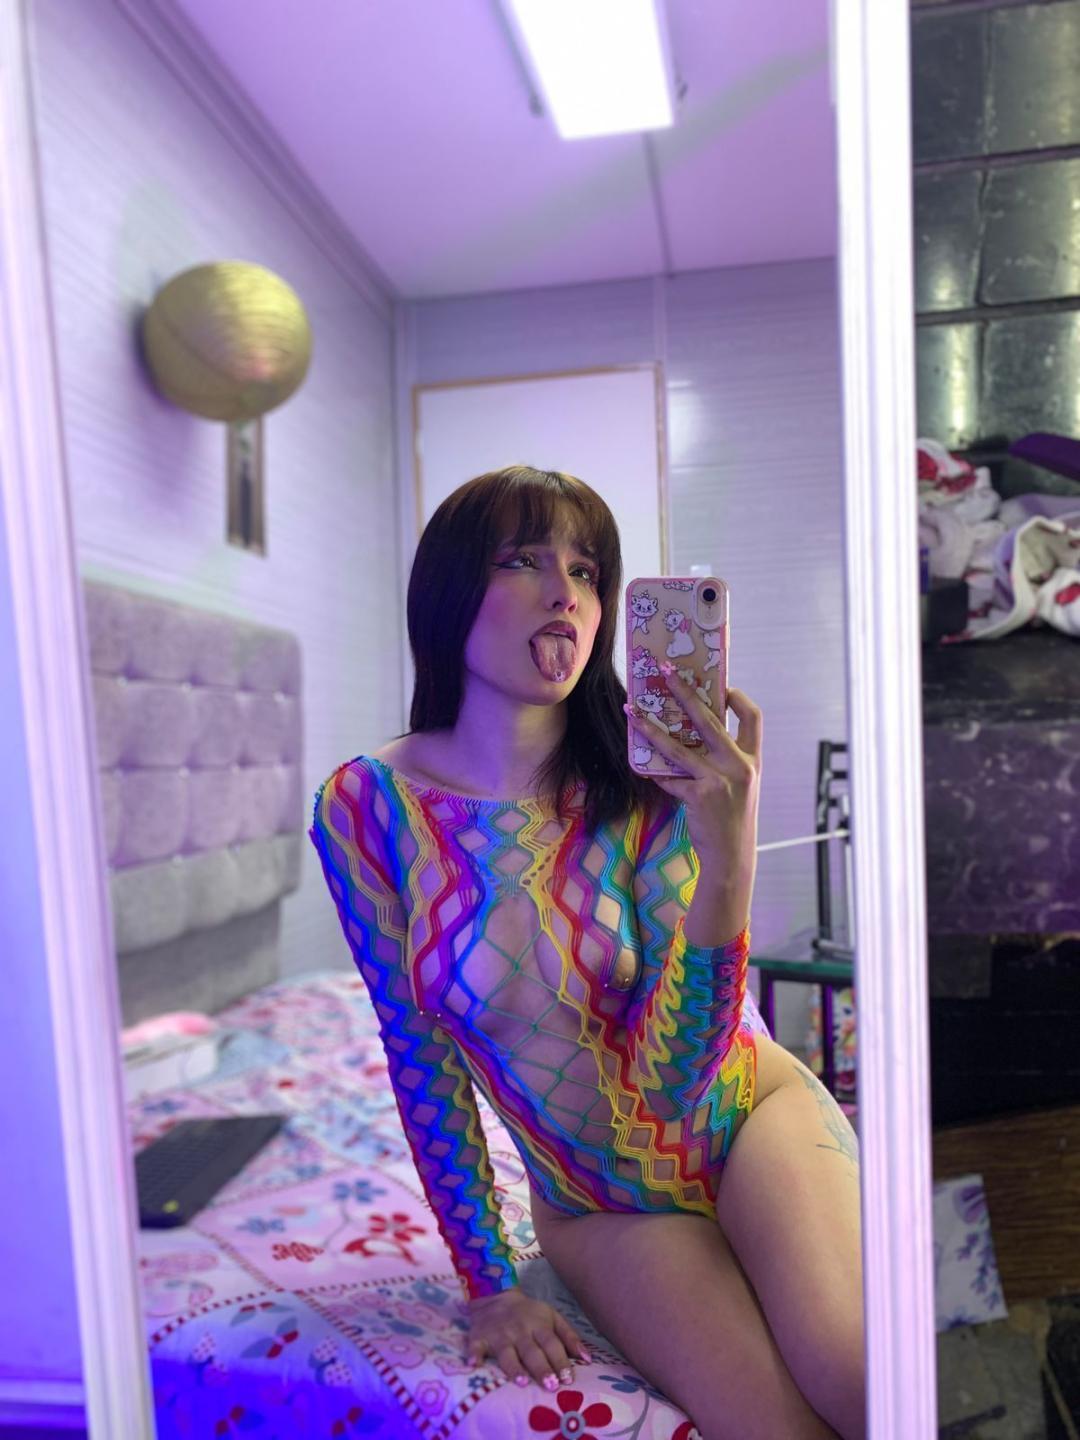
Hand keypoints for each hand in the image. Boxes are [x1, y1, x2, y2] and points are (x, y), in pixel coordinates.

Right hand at [465, 1287, 591, 1390]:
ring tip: (522, 1382)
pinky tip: (473, 1365)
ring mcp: (498, 1334)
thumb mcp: (552, 1317)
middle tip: (550, 1385)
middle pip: (531, 1351)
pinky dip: (473, 1355)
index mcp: (539, 1324)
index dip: (560, 1361)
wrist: (495, 1294)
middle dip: (541, 1368)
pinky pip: (475, 1347)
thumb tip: (588, 1359)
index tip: (568, 1379)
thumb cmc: (529, 1313)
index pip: (552, 1344)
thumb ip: (569, 1337)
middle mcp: (519, 1330)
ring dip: (514, 1368)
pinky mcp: (478, 1337)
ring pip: (507, 1353)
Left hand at [625, 676, 762, 917]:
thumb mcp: (741, 786)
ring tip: (631, 709)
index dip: (737, 698)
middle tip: (666, 671)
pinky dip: (652, 770)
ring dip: (651, 726)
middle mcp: (739, 766)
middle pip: (709, 719)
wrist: (732, 856)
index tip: (720, 684)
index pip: (753, 718)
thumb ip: (727, 760)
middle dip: (685, 692)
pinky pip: (668, 778)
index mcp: (753, 760)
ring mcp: (718, 781)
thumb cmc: (733, 818)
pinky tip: (638, 763)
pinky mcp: (698, 797)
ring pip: (678, 746)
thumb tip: (695, 733)